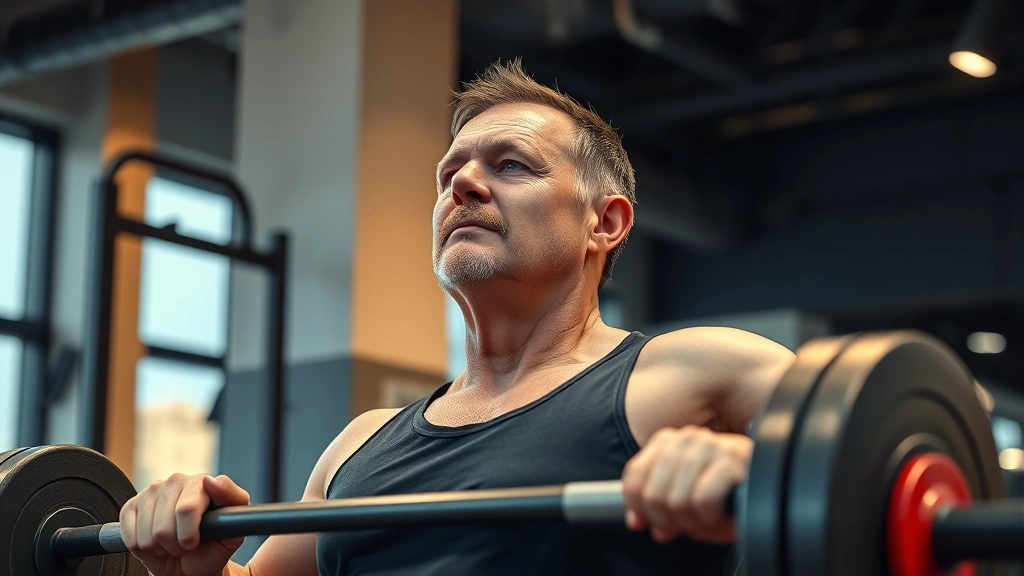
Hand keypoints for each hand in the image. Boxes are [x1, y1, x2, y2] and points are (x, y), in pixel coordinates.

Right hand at [120, 474, 249, 575]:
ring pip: (148, 534)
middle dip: (176, 544)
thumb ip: (233, 502)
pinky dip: (142, 547)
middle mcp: (177, 481)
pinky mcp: (131, 505)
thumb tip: (212, 480)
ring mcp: (153, 491)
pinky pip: (130, 535)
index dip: (189, 532)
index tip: (194, 542)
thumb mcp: (232, 532)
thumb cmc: (212, 548)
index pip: (187, 508)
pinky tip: (155, 542)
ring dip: (161, 547)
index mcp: (203, 483)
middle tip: (186, 545)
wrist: (190, 564)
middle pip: (164, 527)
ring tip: (172, 544)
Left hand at [622, 426, 750, 543]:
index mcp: (670, 441)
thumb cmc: (727, 493)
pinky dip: (710, 518)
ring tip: (707, 521)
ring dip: (692, 523)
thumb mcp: (684, 495)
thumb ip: (656, 505)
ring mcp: (711, 446)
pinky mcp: (733, 460)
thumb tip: (636, 521)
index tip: (643, 522)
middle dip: (668, 520)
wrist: (772, 486)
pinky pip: (703, 501)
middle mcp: (688, 437)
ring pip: (677, 501)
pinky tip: (721, 514)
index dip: (636, 506)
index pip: (634, 476)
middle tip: (687, 525)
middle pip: (654, 494)